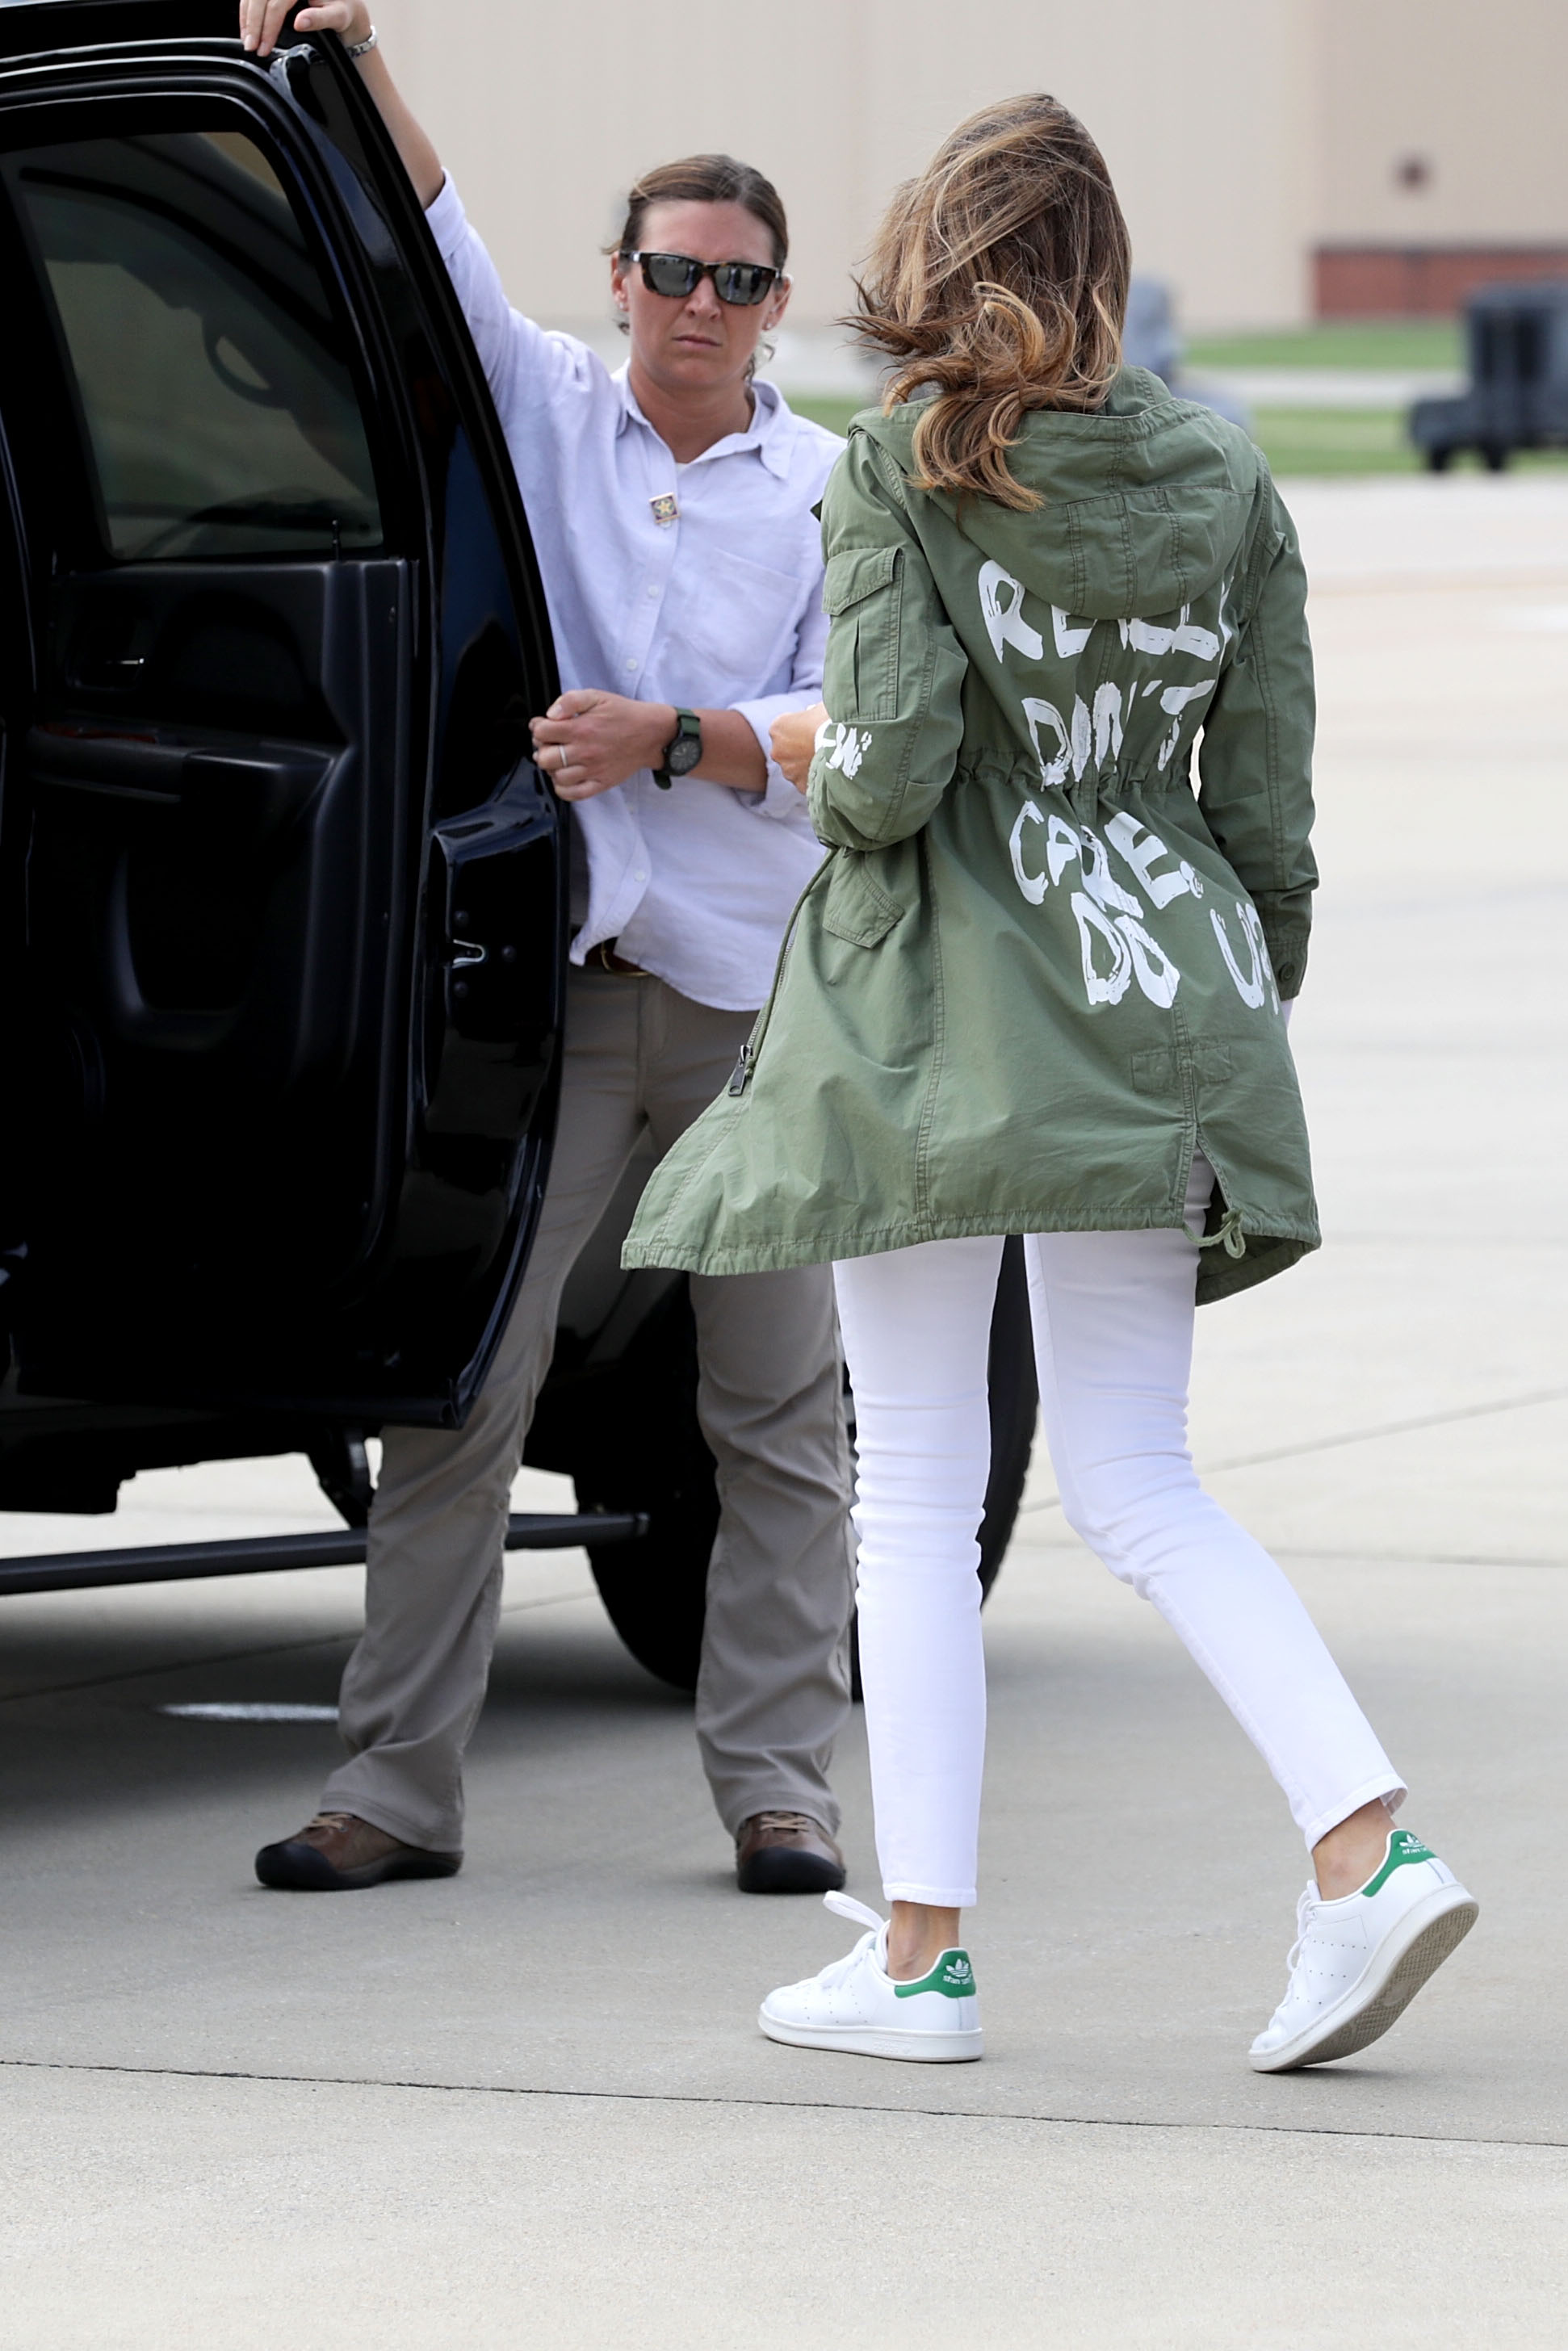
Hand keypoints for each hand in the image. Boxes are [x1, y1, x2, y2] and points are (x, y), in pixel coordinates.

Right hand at [239, 0, 369, 58]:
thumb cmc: (343, 11)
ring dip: (247, 18)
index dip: (268, 26)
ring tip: (247, 40)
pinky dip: (247, 11)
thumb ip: (319, 19)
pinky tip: (247, 26)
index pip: (277, 3)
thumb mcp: (338, 16)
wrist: (345, 6)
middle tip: (251, 47)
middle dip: (253, 23)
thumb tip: (300, 23)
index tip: (263, 46)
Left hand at [530, 691, 673, 801]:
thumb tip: (551, 714)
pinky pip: (574, 794)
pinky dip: (563, 789)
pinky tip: (564, 778)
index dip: (538, 728)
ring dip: (552, 768)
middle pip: (544, 758)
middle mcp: (584, 752)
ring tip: (559, 759)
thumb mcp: (597, 696)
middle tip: (550, 744)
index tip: (544, 726)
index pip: (542, 733)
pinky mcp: (601, 783)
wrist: (651, 733)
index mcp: (580, 729)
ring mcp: (592, 770)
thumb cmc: (624, 714)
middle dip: (542, 749)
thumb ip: (570, 700)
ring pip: (556, 777)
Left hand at [770, 702, 827, 792]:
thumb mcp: (821, 708)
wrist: (845, 746)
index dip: (800, 727)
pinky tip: (829, 772)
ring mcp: (788, 771)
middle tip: (820, 745)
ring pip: (795, 768)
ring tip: (827, 760)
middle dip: (800, 748)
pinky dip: (815, 778)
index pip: (785, 727)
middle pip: (787, 750)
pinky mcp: (801, 786)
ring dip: (807, 765)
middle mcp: (777, 751)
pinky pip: (807, 782)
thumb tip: (814, 713)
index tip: (813, 728)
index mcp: (778, 727)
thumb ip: (813, 712)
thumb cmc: (833, 722)